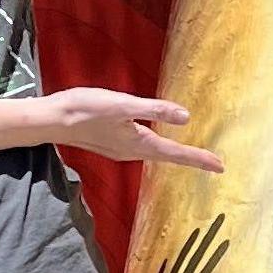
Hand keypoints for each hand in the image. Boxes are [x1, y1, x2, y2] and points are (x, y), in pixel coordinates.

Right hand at [41, 87, 224, 174]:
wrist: (52, 120)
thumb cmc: (85, 109)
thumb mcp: (123, 105)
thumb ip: (154, 110)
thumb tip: (185, 117)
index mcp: (139, 143)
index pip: (176, 154)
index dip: (199, 160)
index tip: (221, 167)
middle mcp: (132, 152)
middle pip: (169, 157)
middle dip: (191, 160)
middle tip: (214, 163)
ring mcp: (121, 150)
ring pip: (156, 154)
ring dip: (175, 155)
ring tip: (192, 155)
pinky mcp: (112, 143)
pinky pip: (143, 149)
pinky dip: (158, 148)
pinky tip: (156, 141)